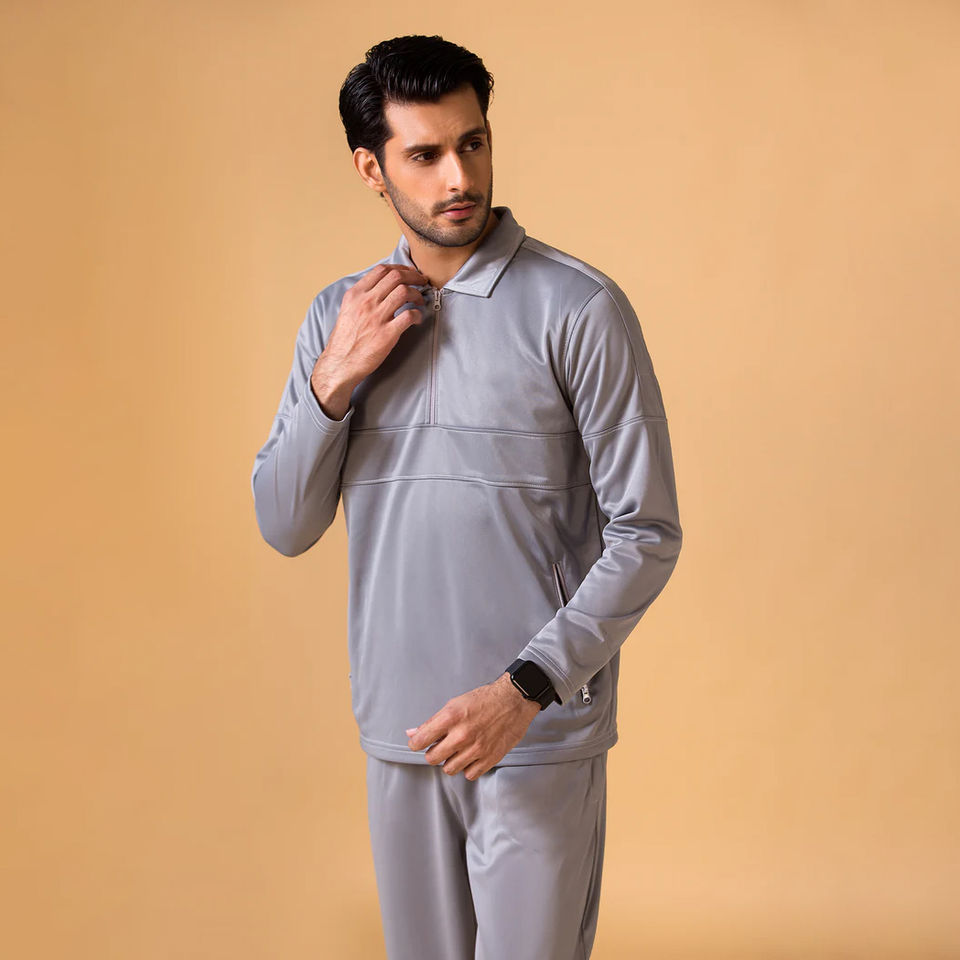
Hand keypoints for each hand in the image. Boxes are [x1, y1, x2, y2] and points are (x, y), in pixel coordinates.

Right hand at [312, 263, 428, 411]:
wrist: (340, 364)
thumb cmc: (345, 340)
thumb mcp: (348, 310)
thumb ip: (362, 297)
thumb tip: (381, 287)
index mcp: (356, 294)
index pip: (382, 270)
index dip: (400, 268)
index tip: (409, 273)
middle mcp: (366, 302)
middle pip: (396, 277)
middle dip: (414, 276)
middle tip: (421, 281)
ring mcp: (376, 318)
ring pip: (404, 292)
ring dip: (417, 294)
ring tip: (420, 300)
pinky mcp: (387, 334)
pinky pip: (409, 316)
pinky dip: (418, 314)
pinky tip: (418, 318)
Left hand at [405, 673, 541, 779]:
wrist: (514, 701)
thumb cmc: (485, 700)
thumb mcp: (455, 704)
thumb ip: (433, 722)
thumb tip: (413, 733)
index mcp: (450, 718)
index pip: (420, 741)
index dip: (416, 743)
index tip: (419, 743)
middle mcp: (462, 735)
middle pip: (432, 758)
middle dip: (433, 752)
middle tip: (441, 745)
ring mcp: (476, 749)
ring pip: (449, 769)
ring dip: (450, 760)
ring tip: (458, 749)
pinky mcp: (489, 758)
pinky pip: (469, 774)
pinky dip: (468, 767)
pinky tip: (471, 755)